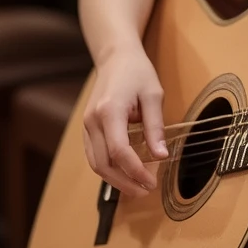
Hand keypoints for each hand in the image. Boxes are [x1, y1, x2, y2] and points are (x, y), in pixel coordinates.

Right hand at [81, 47, 168, 197]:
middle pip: (103, 163)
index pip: (119, 151)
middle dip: (124, 182)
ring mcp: (86, 125)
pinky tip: (125, 174)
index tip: (152, 182)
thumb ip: (155, 127)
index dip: (135, 171)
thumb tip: (161, 156)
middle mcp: (92, 121)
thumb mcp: (153, 96)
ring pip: (95, 163)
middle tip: (146, 190)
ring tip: (137, 187)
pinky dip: (109, 169)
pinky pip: (94, 156)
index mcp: (109, 111)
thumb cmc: (136, 72)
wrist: (116, 57)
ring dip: (115, 180)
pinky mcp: (88, 128)